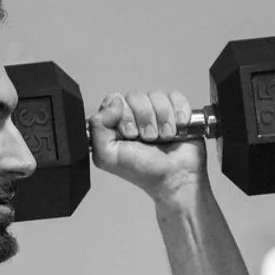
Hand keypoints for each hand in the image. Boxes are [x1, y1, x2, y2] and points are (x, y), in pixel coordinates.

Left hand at [88, 89, 206, 201]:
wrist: (175, 177)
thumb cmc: (144, 171)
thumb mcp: (108, 157)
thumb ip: (97, 130)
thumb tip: (112, 104)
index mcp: (115, 124)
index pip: (114, 100)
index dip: (123, 115)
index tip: (130, 134)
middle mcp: (134, 115)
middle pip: (135, 96)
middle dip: (143, 120)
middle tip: (148, 139)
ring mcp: (155, 111)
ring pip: (155, 96)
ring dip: (162, 120)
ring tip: (164, 137)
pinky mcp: (175, 108)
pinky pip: (175, 96)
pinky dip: (178, 113)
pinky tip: (177, 129)